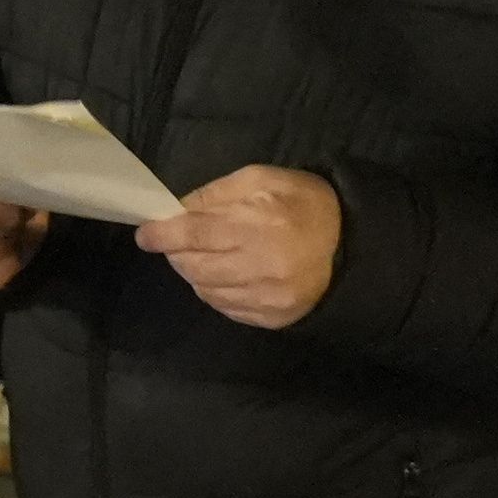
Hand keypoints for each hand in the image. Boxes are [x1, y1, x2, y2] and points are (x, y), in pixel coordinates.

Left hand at [136, 166, 343, 330]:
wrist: (351, 245)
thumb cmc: (304, 203)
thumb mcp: (262, 179)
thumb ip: (216, 193)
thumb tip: (176, 211)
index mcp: (259, 223)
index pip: (193, 233)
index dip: (162, 234)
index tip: (145, 234)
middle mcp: (261, 266)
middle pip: (193, 266)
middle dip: (177, 253)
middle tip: (179, 242)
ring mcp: (267, 298)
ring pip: (205, 290)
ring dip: (195, 273)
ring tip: (206, 256)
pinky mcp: (272, 318)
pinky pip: (225, 308)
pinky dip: (216, 291)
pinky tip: (227, 275)